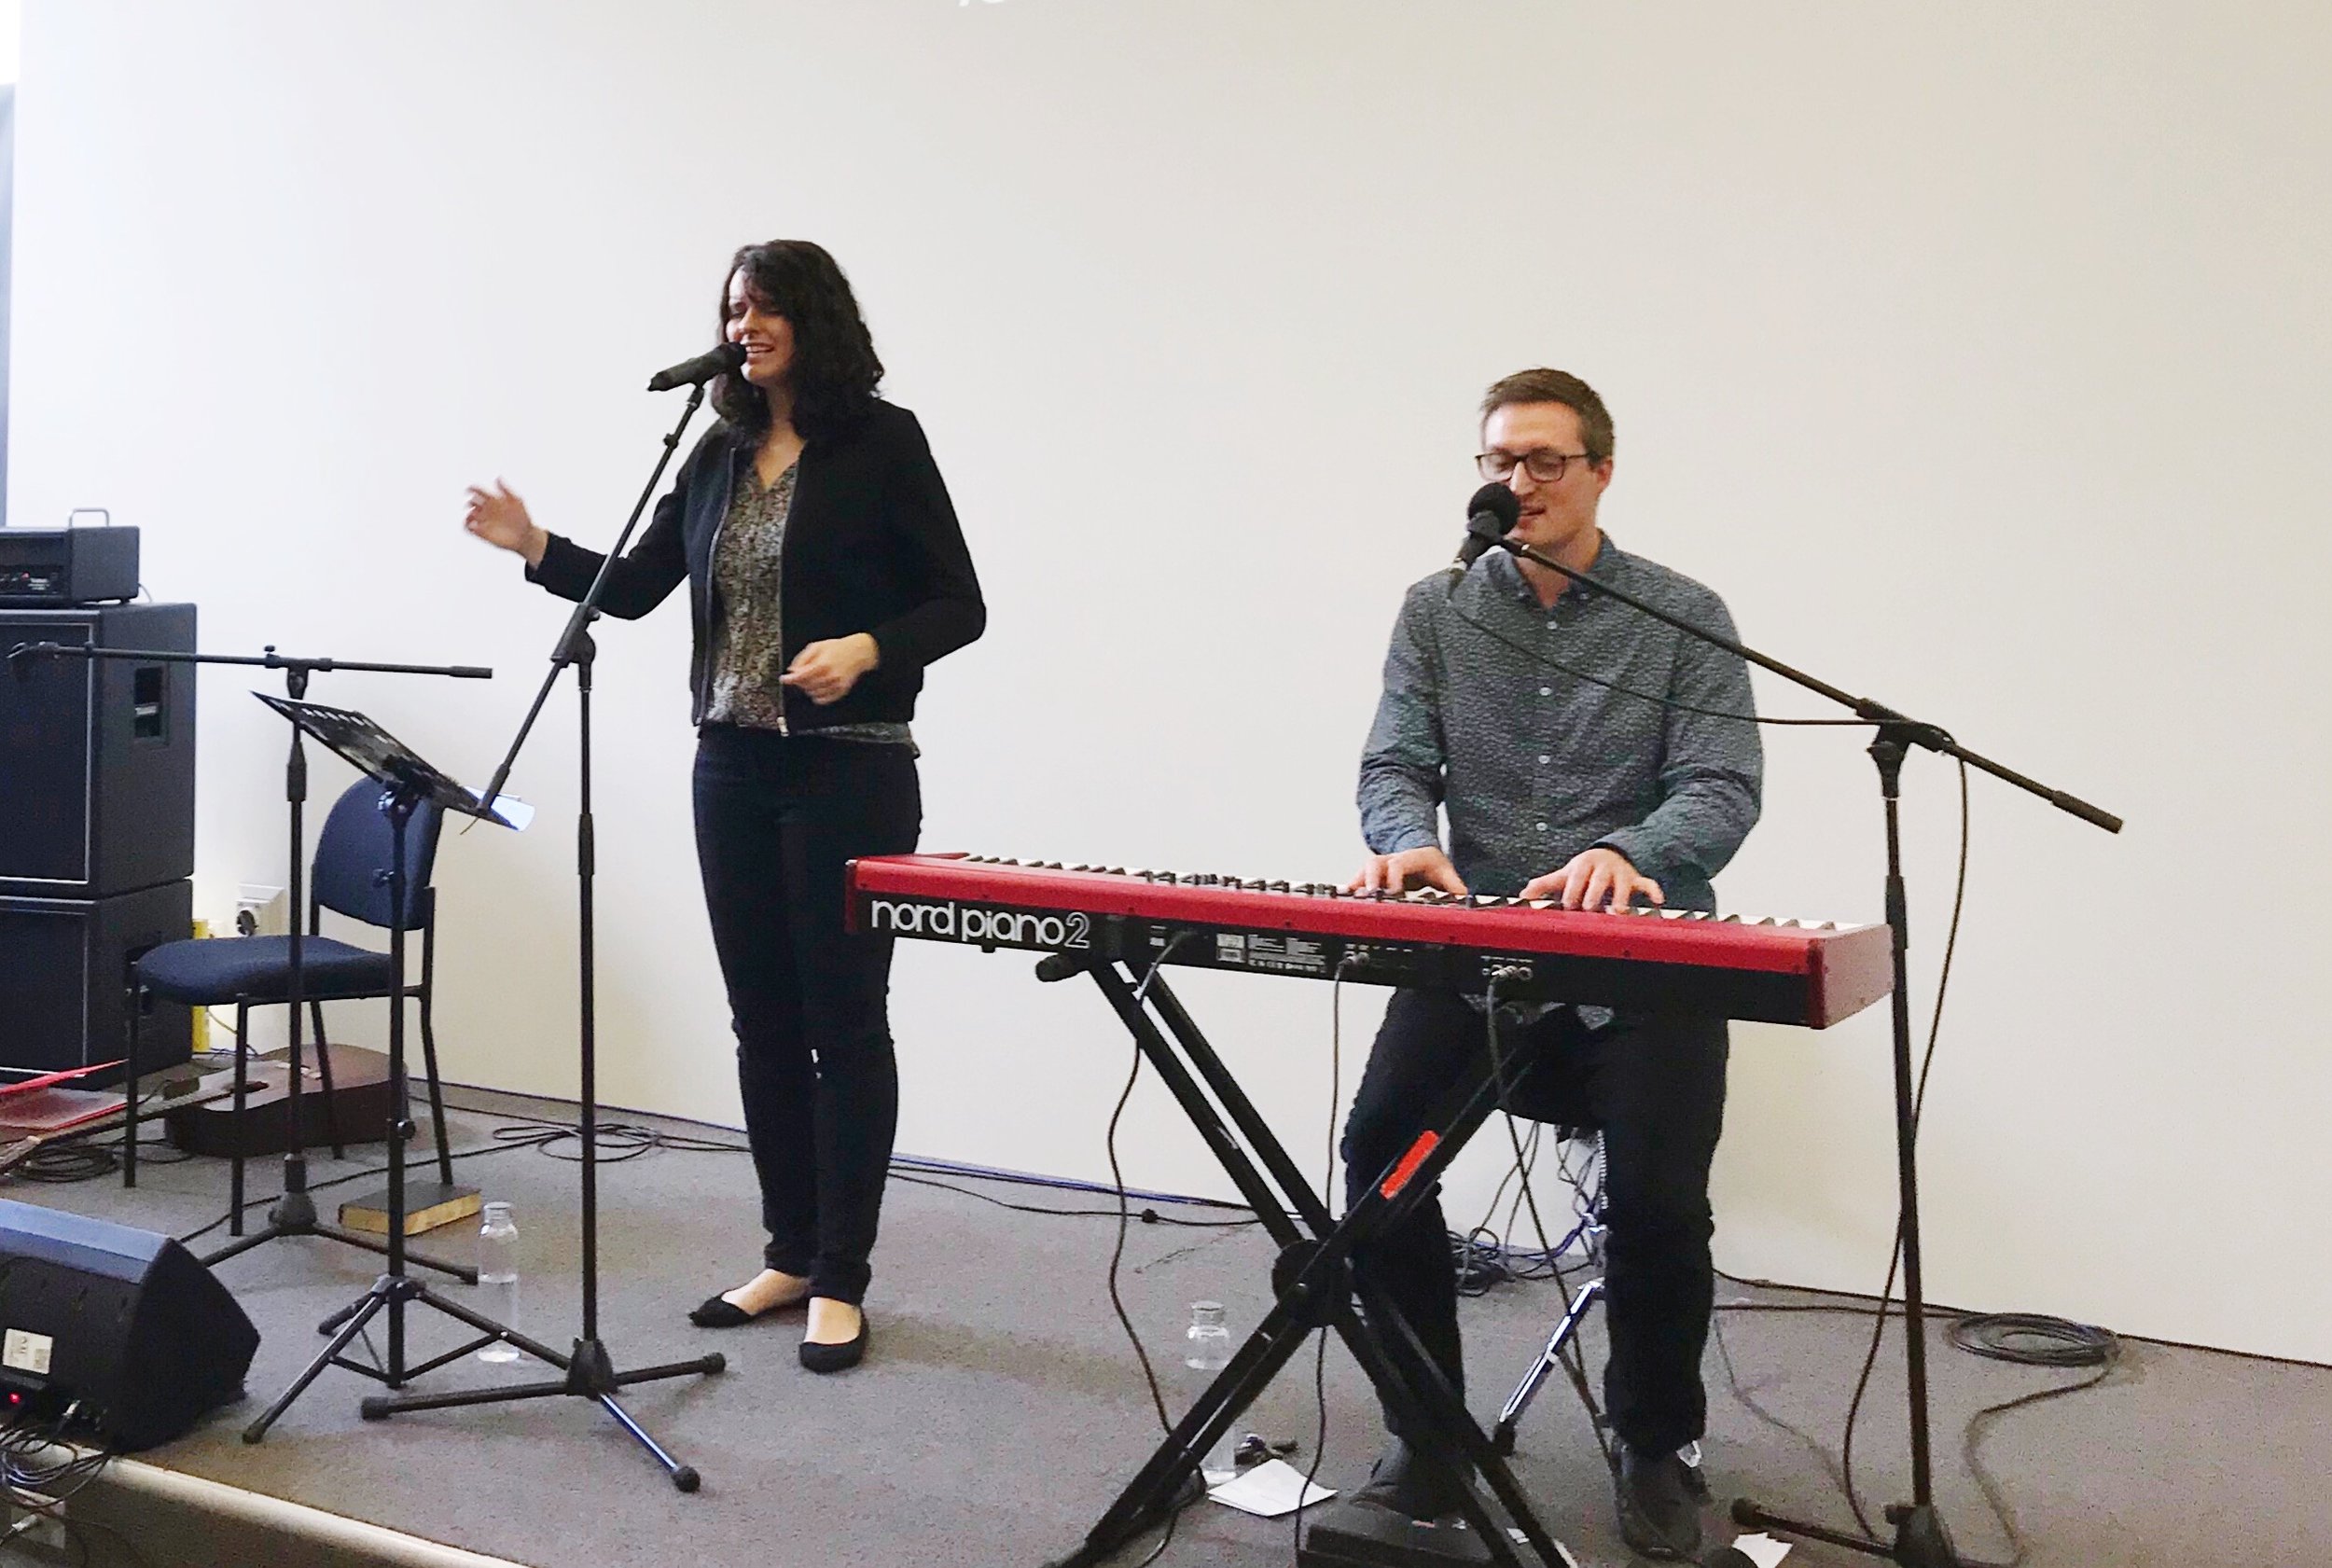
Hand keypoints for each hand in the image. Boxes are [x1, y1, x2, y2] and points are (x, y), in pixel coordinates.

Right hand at [463, 480, 547, 567]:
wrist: (525, 535)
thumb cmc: (523, 517)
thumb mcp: (517, 501)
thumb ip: (506, 489)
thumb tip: (498, 477)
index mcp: (494, 500)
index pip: (479, 491)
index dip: (472, 488)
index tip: (470, 489)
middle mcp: (488, 510)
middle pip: (472, 502)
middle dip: (470, 502)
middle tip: (476, 506)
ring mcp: (485, 521)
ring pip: (469, 515)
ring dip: (468, 515)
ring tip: (474, 517)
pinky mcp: (482, 533)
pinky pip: (468, 528)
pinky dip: (467, 526)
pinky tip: (475, 525)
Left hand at [780, 633, 880, 704]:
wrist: (858, 652)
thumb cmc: (838, 648)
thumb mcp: (817, 646)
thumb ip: (802, 659)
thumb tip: (793, 670)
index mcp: (822, 664)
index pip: (801, 676)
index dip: (790, 679)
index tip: (784, 679)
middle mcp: (829, 676)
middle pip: (806, 686)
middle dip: (800, 681)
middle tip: (800, 676)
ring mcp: (836, 684)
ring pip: (814, 694)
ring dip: (808, 689)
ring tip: (811, 680)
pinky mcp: (842, 690)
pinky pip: (825, 699)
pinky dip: (818, 697)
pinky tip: (817, 689)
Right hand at [1347, 846, 1467, 895]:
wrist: (1423, 855)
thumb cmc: (1433, 866)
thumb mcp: (1447, 874)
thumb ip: (1455, 887)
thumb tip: (1466, 898)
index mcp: (1412, 858)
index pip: (1399, 863)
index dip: (1394, 877)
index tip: (1393, 892)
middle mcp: (1393, 859)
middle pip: (1376, 863)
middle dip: (1370, 878)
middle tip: (1368, 895)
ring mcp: (1382, 866)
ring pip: (1365, 869)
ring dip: (1357, 882)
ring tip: (1350, 896)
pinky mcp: (1374, 875)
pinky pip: (1360, 877)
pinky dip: (1352, 886)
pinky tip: (1344, 896)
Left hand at [1520, 848, 1662, 911]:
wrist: (1610, 855)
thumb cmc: (1585, 870)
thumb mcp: (1566, 874)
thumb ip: (1545, 884)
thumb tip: (1523, 895)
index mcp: (1584, 864)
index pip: (1577, 875)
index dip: (1573, 889)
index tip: (1568, 904)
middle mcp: (1603, 867)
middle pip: (1599, 879)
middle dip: (1594, 893)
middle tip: (1589, 908)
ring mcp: (1621, 873)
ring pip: (1623, 883)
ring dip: (1621, 896)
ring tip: (1618, 910)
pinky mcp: (1636, 880)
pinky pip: (1647, 883)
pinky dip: (1653, 891)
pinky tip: (1658, 901)